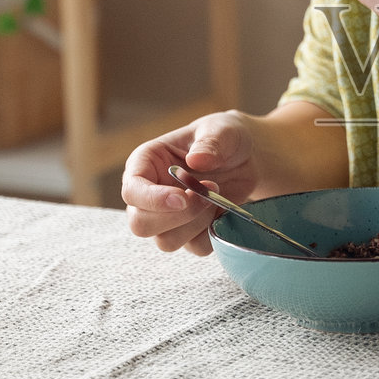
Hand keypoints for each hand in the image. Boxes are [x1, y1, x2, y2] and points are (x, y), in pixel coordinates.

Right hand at [122, 111, 259, 255]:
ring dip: (196, 224)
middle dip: (177, 217)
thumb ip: (211, 142)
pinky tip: (222, 210)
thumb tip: (196, 160)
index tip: (182, 198)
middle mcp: (149, 194)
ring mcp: (167, 217)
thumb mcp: (222, 130)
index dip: (152, 200)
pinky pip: (195, 247)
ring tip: (217, 197)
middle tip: (208, 195)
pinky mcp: (189, 233)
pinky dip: (212, 233)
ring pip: (166, 241)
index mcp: (145, 164)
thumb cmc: (225, 138)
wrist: (246, 157)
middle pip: (141, 224)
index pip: (132, 190)